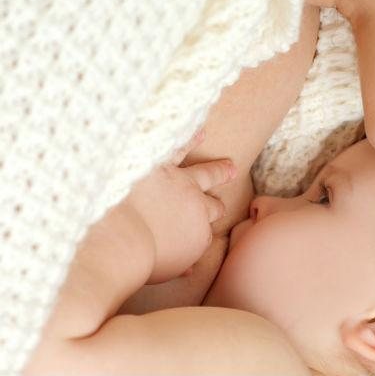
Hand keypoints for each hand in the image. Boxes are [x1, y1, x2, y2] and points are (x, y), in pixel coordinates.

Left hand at [125, 131, 235, 282]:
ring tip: (230, 166)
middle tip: (221, 205)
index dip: (200, 233)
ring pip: (207, 174)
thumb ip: (179, 265)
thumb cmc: (136, 260)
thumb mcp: (163, 270)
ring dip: (219, 170)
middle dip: (217, 205)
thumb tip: (190, 270)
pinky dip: (190, 138)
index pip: (206, 233)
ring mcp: (181, 184)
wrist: (118, 239)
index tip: (194, 235)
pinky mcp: (161, 165)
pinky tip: (200, 130)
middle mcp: (196, 208)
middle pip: (214, 206)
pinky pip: (179, 148)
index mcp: (197, 235)